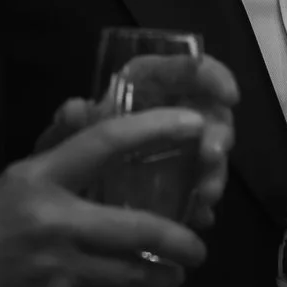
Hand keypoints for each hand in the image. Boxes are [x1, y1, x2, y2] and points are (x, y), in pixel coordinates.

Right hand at [0, 108, 211, 286]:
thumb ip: (54, 152)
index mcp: (35, 179)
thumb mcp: (9, 180)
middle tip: (197, 240)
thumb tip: (88, 109)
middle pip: (137, 227)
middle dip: (180, 238)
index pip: (105, 143)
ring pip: (133, 273)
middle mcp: (50, 222)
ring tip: (180, 270)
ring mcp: (54, 271)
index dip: (154, 129)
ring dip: (167, 273)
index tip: (193, 125)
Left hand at [32, 53, 238, 230]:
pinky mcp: (180, 185)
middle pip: (208, 113)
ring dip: (214, 173)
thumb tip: (75, 108)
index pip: (179, 70)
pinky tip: (200, 216)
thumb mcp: (59, 144)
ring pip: (210, 153)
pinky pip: (200, 188)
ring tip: (206, 197)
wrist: (57, 206)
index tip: (229, 95)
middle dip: (219, 133)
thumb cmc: (61, 161)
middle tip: (213, 155)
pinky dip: (201, 202)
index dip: (209, 75)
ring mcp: (177, 152)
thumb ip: (66, 126)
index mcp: (141, 92)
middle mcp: (166, 115)